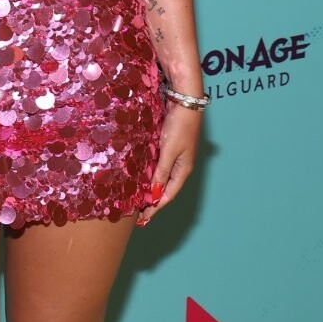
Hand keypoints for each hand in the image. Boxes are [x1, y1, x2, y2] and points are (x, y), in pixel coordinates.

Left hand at [138, 103, 201, 225]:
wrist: (185, 102)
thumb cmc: (180, 126)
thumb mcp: (169, 151)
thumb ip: (161, 172)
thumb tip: (155, 194)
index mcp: (183, 170)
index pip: (168, 195)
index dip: (155, 208)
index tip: (142, 219)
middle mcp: (180, 166)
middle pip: (165, 189)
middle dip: (152, 202)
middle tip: (137, 214)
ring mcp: (175, 157)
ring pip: (161, 179)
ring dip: (150, 190)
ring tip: (137, 200)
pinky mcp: (169, 147)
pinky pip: (158, 167)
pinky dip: (150, 176)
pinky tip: (140, 179)